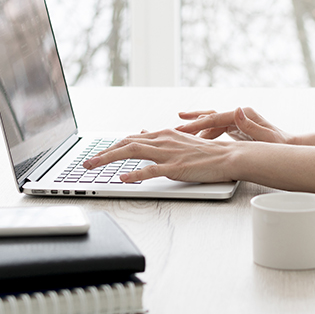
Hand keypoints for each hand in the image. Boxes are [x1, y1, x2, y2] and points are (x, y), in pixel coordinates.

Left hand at [83, 129, 234, 183]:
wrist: (229, 157)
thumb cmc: (206, 153)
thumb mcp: (180, 143)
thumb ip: (160, 141)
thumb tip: (141, 135)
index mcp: (164, 134)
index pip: (130, 139)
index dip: (111, 147)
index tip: (97, 155)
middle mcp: (163, 140)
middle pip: (126, 144)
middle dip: (103, 153)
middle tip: (85, 163)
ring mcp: (169, 153)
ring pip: (132, 152)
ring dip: (109, 159)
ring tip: (93, 167)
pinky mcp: (176, 167)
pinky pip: (151, 170)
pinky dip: (134, 174)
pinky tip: (122, 178)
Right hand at [176, 106, 293, 143]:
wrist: (289, 147)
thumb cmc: (279, 145)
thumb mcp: (266, 137)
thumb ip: (250, 125)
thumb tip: (236, 109)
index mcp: (243, 114)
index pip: (215, 118)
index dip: (197, 124)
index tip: (182, 129)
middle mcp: (239, 114)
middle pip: (210, 116)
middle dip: (192, 121)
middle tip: (174, 126)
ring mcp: (237, 120)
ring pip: (211, 123)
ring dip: (196, 128)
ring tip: (178, 134)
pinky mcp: (236, 128)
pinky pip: (216, 130)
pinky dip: (204, 134)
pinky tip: (194, 140)